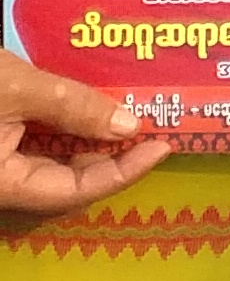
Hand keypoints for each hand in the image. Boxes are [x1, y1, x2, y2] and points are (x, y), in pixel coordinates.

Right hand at [2, 57, 165, 228]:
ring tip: (128, 112)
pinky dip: (65, 130)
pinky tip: (89, 106)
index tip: (162, 147)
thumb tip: (128, 126)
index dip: (124, 171)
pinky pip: (36, 148)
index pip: (76, 192)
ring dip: (90, 141)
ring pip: (53, 165)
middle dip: (112, 155)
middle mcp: (2, 187)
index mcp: (4, 186)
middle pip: (67, 182)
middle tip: (152, 126)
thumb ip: (72, 107)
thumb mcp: (18, 88)